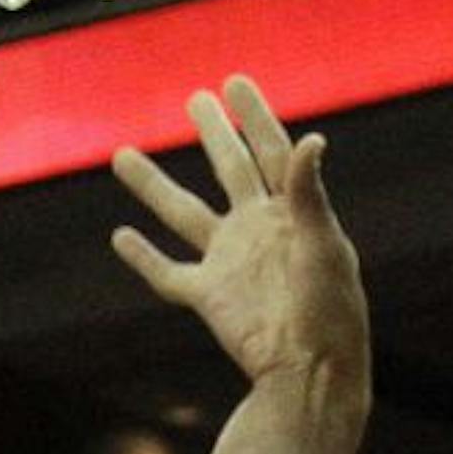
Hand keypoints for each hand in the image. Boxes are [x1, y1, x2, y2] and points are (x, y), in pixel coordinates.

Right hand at [111, 76, 368, 397]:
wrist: (311, 372)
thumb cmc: (331, 313)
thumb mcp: (324, 248)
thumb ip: (308, 195)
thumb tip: (311, 139)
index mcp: (291, 214)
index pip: (271, 153)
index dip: (254, 116)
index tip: (235, 82)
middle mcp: (257, 232)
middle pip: (231, 170)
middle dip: (215, 133)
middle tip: (198, 98)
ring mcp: (230, 264)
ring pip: (183, 214)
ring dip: (152, 186)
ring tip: (122, 155)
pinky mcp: (209, 299)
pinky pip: (168, 274)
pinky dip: (143, 257)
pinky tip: (121, 236)